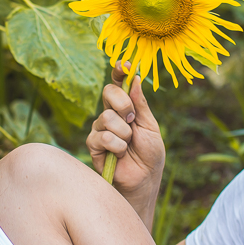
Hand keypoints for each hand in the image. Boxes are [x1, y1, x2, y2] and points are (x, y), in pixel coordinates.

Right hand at [86, 62, 165, 201]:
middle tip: (132, 120)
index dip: (119, 71)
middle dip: (124, 104)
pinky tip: (119, 154)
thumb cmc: (150, 155)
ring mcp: (100, 129)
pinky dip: (116, 146)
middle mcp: (110, 114)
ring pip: (107, 117)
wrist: (144, 180)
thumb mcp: (150, 126)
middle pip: (108, 92)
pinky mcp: (93, 145)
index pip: (118, 83)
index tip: (125, 64)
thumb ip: (141, 104)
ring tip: (128, 145)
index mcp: (126, 107)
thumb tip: (135, 78)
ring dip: (123, 133)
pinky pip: (102, 136)